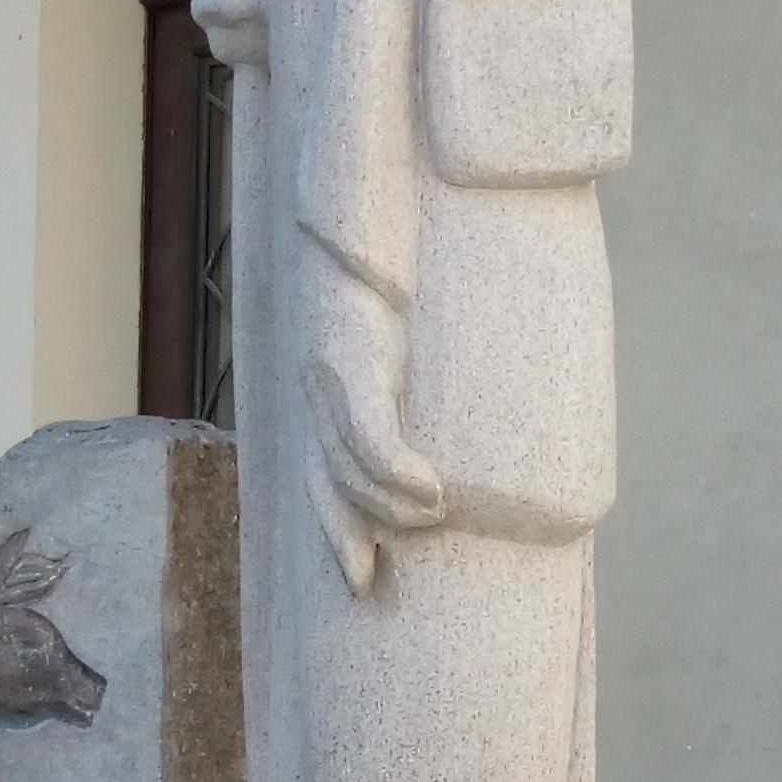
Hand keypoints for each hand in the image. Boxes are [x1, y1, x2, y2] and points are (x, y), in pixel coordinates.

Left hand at [300, 258, 442, 589]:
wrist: (365, 198)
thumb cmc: (391, 261)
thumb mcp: (400, 329)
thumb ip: (416, 373)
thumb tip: (468, 411)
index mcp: (323, 387)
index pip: (317, 477)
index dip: (336, 534)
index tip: (361, 582)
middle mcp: (314, 386)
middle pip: (324, 484)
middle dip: (354, 535)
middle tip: (396, 559)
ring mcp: (326, 373)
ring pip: (348, 468)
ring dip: (391, 505)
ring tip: (432, 514)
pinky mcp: (347, 355)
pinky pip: (367, 432)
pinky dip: (396, 471)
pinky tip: (428, 489)